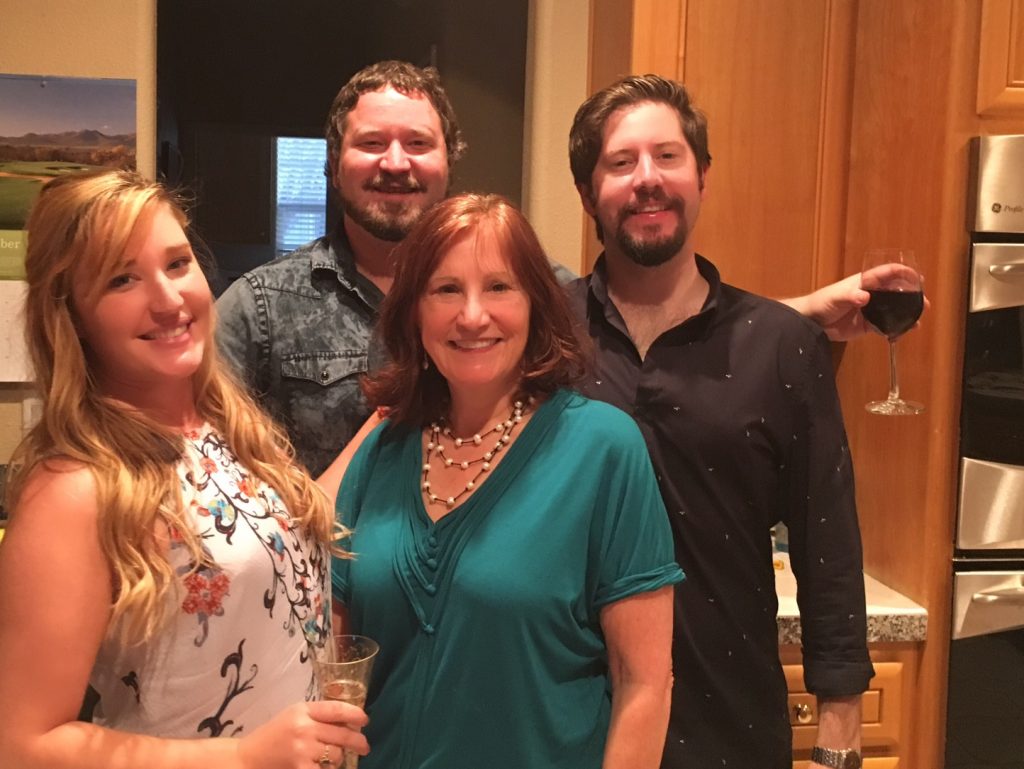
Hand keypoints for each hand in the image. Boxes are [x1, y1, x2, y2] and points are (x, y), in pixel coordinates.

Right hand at [236, 700, 368, 768]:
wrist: (248, 758)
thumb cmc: (274, 734)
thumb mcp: (295, 715)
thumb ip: (319, 715)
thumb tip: (350, 720)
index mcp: (303, 710)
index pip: (337, 709)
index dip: (355, 714)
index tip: (365, 720)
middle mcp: (304, 728)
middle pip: (342, 734)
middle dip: (358, 742)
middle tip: (364, 747)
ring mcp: (302, 750)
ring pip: (336, 754)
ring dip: (339, 757)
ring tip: (334, 757)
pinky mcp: (300, 768)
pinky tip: (326, 766)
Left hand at [789, 270, 927, 341]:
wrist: (810, 323)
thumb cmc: (821, 303)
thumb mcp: (835, 297)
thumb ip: (850, 296)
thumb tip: (864, 297)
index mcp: (863, 283)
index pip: (886, 273)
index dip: (903, 273)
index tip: (917, 277)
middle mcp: (870, 295)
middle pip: (895, 292)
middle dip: (910, 296)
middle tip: (924, 303)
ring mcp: (869, 311)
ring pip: (892, 310)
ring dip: (906, 314)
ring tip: (918, 319)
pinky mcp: (866, 326)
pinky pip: (884, 326)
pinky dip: (894, 329)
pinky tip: (903, 332)